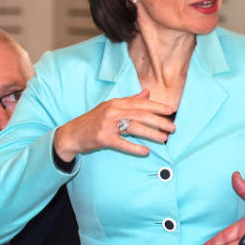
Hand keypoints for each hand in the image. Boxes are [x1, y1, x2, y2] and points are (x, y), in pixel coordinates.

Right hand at [53, 89, 175, 161]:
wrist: (71, 134)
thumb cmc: (94, 120)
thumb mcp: (111, 107)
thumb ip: (130, 100)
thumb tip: (147, 92)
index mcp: (116, 102)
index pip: (140, 103)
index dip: (157, 106)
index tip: (171, 110)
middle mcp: (112, 111)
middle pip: (140, 115)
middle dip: (159, 121)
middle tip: (173, 128)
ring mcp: (107, 124)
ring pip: (134, 128)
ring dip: (151, 134)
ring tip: (164, 139)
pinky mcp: (103, 138)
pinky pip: (122, 143)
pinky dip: (135, 148)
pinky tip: (146, 151)